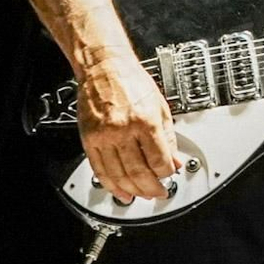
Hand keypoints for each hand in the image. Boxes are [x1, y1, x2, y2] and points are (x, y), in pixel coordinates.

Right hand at [76, 50, 181, 203]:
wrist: (104, 67)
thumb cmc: (132, 81)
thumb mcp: (160, 105)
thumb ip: (168, 136)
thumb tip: (174, 159)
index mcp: (145, 120)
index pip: (158, 159)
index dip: (166, 173)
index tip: (169, 175)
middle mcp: (123, 130)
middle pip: (138, 172)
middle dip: (151, 188)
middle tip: (158, 193)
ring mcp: (103, 136)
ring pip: (118, 175)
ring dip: (131, 191)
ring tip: (140, 197)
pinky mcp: (89, 139)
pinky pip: (99, 169)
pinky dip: (110, 184)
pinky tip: (118, 191)